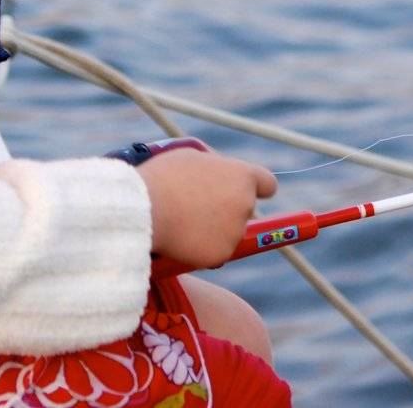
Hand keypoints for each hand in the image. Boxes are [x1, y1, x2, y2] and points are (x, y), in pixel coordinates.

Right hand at [137, 147, 277, 270]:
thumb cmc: (164, 177)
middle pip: (243, 209)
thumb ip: (214, 168)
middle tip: (196, 206)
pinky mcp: (221, 254)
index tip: (245, 190)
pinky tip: (180, 237)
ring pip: (227, 232)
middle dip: (225, 209)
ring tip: (181, 219)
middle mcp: (245, 204)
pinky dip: (200, 247)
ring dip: (212, 229)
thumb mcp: (192, 157)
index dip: (256, 187)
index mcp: (242, 176)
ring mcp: (235, 231)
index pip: (267, 184)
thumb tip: (218, 176)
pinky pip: (214, 252)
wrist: (144, 210)